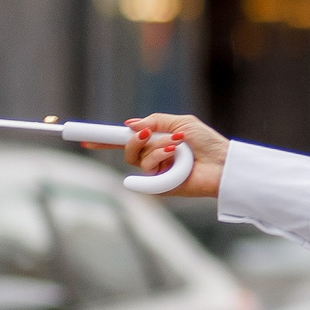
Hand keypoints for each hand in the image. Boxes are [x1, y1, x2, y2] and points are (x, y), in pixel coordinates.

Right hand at [94, 113, 228, 197]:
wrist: (223, 163)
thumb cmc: (207, 143)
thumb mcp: (180, 123)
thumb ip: (154, 122)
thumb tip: (130, 125)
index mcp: (155, 142)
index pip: (124, 141)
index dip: (105, 139)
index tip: (86, 137)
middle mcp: (153, 158)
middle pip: (127, 150)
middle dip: (136, 140)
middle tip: (149, 134)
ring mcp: (156, 174)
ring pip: (138, 159)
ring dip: (158, 148)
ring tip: (178, 147)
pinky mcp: (161, 187)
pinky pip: (148, 172)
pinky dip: (160, 159)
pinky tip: (175, 157)